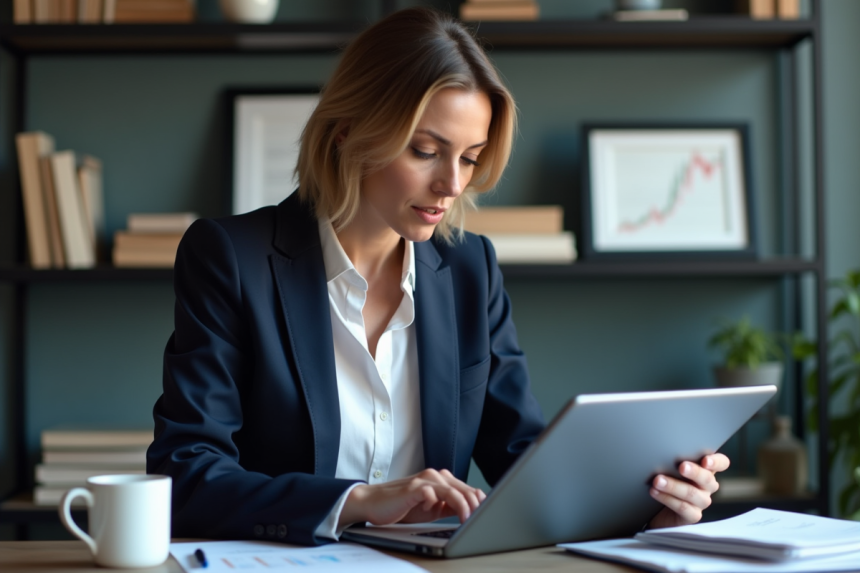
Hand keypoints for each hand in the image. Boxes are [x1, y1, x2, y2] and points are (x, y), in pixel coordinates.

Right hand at [338, 469, 486, 528]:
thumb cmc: (402, 507)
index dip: (479, 501)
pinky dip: (436, 503)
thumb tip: (470, 512)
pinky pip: (431, 493)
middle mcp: (435, 476)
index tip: (488, 514)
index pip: (467, 489)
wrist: (373, 503)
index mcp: (441, 480)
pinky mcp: (413, 487)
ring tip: (468, 519)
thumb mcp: (431, 509)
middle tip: (482, 519)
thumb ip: (448, 507)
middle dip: (475, 504)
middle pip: (463, 488)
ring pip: (452, 490)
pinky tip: (433, 511)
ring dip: (463, 505)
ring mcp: (424, 480)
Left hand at [647, 453, 729, 528]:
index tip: (706, 460)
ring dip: (673, 486)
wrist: (657, 510)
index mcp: (706, 470)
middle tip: (681, 466)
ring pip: (692, 493)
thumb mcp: (671, 468)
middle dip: (694, 472)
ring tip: (657, 480)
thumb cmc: (667, 481)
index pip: (721, 463)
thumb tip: (662, 449)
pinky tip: (655, 492)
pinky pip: (683, 508)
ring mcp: (701, 502)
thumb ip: (674, 459)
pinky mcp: (693, 516)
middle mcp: (707, 486)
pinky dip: (667, 499)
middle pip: (707, 478)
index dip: (717, 462)